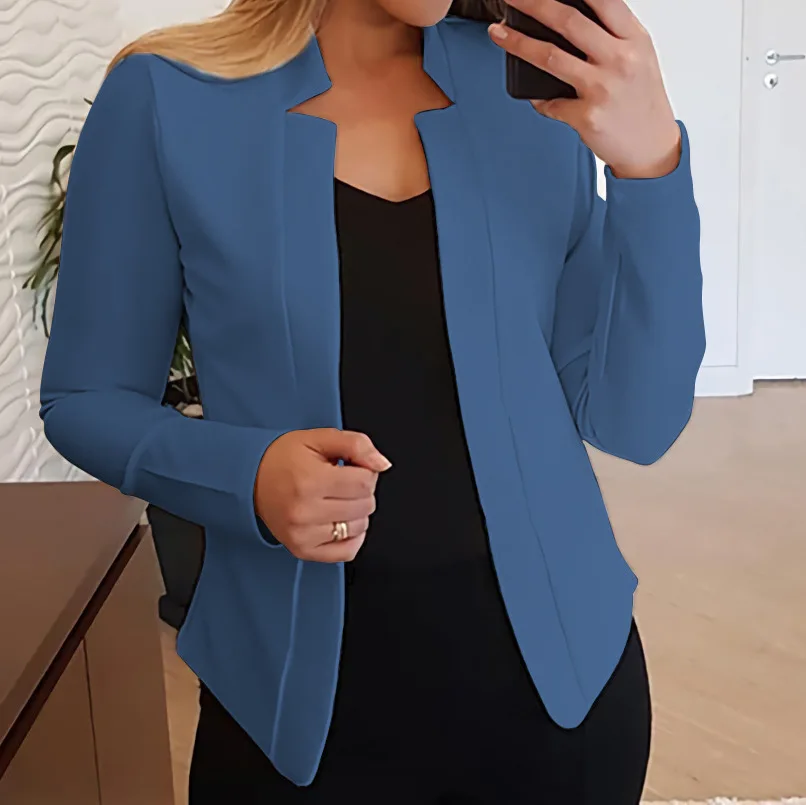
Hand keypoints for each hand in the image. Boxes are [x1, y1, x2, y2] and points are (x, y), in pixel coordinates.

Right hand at [254, 428, 391, 561]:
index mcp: (310, 480)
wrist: (250, 478)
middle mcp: (305, 511)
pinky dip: (353, 536)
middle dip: (362, 490)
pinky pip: (347, 552)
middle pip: (365, 505)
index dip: (366, 471)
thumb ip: (356, 445)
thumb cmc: (284, 458)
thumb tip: (382, 464)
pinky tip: (342, 520)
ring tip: (337, 498)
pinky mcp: (302, 550)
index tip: (352, 467)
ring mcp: (303, 534)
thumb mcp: (319, 438)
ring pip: (359, 527)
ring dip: (357, 512)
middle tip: (343, 481)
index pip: (365, 483)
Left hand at [489, 0, 681, 178]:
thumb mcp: (639, 57)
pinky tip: (535, 96)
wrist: (652, 148)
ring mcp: (602, 88)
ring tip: (498, 33)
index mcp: (634, 39)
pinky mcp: (587, 116)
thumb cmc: (642, 101)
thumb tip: (570, 16)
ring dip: (517, 43)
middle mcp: (619, 59)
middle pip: (568, 20)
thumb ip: (613, 34)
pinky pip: (549, 102)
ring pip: (550, 56)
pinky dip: (537, 98)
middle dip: (533, 3)